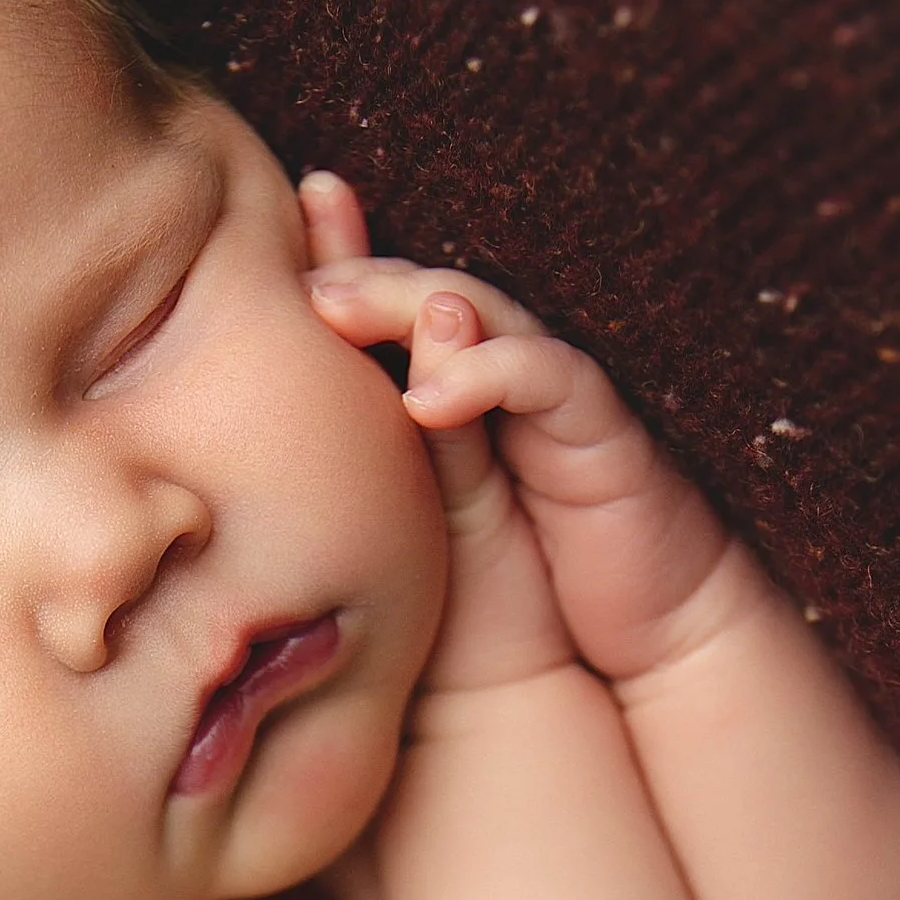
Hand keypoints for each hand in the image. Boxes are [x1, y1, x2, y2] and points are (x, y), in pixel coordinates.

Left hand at [297, 175, 572, 703]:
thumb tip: (264, 462)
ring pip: (481, 317)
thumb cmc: (521, 605)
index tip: (259, 250)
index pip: (381, 321)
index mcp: (449, 401)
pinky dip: (486, 373)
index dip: (331, 272)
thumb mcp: (419, 538)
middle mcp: (500, 380)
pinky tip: (427, 396)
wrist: (639, 650)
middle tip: (298, 279)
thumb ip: (367, 487)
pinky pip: (544, 377)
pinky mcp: (599, 426)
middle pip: (424, 299)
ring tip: (342, 308)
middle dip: (361, 275)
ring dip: (409, 305)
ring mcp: (552, 394)